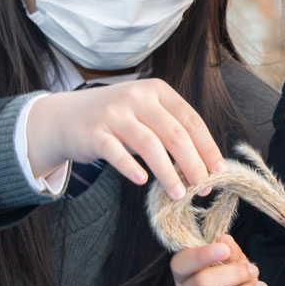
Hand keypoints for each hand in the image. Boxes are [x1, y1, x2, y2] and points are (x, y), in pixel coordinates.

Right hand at [26, 78, 224, 198]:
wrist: (65, 117)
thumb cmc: (117, 120)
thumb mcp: (146, 114)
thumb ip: (172, 131)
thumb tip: (205, 165)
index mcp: (157, 91)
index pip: (191, 120)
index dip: (207, 148)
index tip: (219, 171)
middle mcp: (138, 97)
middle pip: (175, 134)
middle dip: (193, 164)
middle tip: (203, 188)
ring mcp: (115, 113)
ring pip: (150, 145)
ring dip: (168, 173)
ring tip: (179, 195)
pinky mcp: (95, 132)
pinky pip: (117, 153)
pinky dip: (132, 168)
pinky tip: (143, 182)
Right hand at [170, 235, 267, 285]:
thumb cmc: (231, 285)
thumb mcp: (232, 265)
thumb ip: (230, 253)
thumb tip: (226, 239)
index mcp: (183, 276)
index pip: (181, 263)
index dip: (201, 255)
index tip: (224, 250)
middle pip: (202, 283)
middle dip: (233, 275)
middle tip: (253, 272)